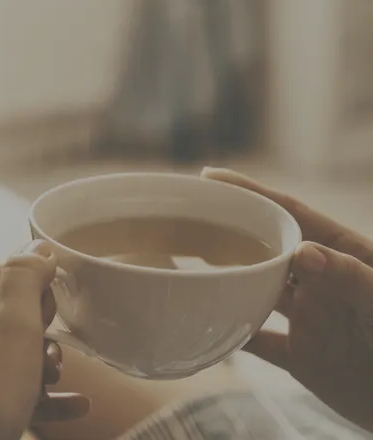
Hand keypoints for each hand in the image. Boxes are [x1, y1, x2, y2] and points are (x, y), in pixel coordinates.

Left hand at [0, 240, 89, 439]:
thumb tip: (38, 247)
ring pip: (5, 355)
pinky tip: (73, 407)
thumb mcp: (13, 331)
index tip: (50, 321)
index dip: (36, 296)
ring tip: (52, 382)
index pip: (3, 275)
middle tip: (48, 358)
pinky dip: (34, 395)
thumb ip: (25, 281)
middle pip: (5, 315)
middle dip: (38, 336)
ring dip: (40, 367)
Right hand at [203, 167, 372, 431]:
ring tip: (184, 264)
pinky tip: (200, 325)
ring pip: (256, 289)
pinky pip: (256, 339)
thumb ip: (348, 276)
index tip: (211, 177)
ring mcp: (310, 317)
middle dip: (230, 231)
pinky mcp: (302, 356)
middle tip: (187, 220)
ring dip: (224, 279)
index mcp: (344, 254)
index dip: (252, 192)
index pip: (292, 213)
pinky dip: (229, 333)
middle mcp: (322, 281)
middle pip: (267, 247)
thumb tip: (301, 252)